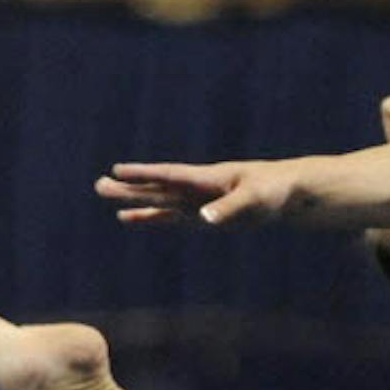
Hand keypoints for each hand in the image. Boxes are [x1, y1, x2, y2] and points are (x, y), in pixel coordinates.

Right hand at [93, 159, 298, 225]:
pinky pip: (171, 217)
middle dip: (130, 189)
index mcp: (207, 178)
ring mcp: (198, 201)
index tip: (120, 170)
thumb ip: (229, 208)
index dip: (146, 174)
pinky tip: (130, 219)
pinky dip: (151, 219)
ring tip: (109, 200)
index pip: (171, 175)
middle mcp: (197, 188)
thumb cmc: (275, 189)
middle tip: (99, 186)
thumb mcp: (255, 198)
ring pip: (160, 202)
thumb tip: (204, 219)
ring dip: (136, 203)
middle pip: (158, 189)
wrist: (289, 193)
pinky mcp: (204, 215)